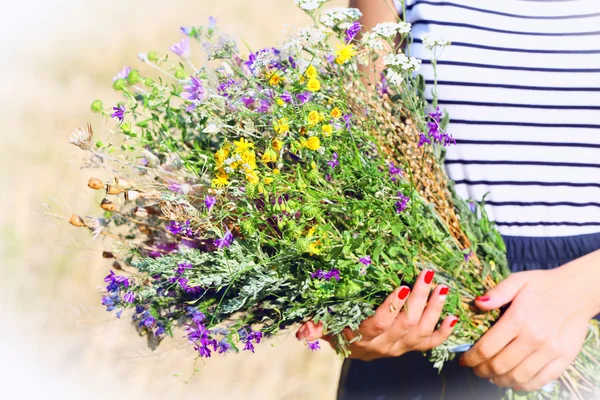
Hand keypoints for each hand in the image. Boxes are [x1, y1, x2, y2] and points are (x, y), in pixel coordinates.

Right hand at [296, 269, 457, 360]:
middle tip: (427, 275)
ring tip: (442, 288)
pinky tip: (454, 316)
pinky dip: (445, 332)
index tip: (401, 286)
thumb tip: (301, 333)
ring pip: (422, 331)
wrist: (355, 349)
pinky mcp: (413, 348)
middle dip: (419, 298)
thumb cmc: (339, 328)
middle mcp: (384, 345)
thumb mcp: (325, 326)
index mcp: (362, 337)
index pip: (378, 324)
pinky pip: (432, 343)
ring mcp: (401, 348)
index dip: (391, 307)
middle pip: (406, 324)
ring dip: (434, 309)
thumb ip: (315, 327)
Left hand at [460, 256, 599, 391]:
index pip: (487, 348)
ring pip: (518, 376)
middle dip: (482, 371)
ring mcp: (550, 351)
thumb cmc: (542, 285)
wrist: (577, 291)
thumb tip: (476, 303)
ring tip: (491, 377)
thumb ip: (496, 292)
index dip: (471, 358)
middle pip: (500, 365)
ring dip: (499, 380)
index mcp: (518, 319)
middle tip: (475, 369)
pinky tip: (513, 381)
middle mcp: (534, 338)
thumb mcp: (517, 280)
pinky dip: (524, 385)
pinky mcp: (564, 358)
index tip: (463, 361)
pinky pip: (540, 380)